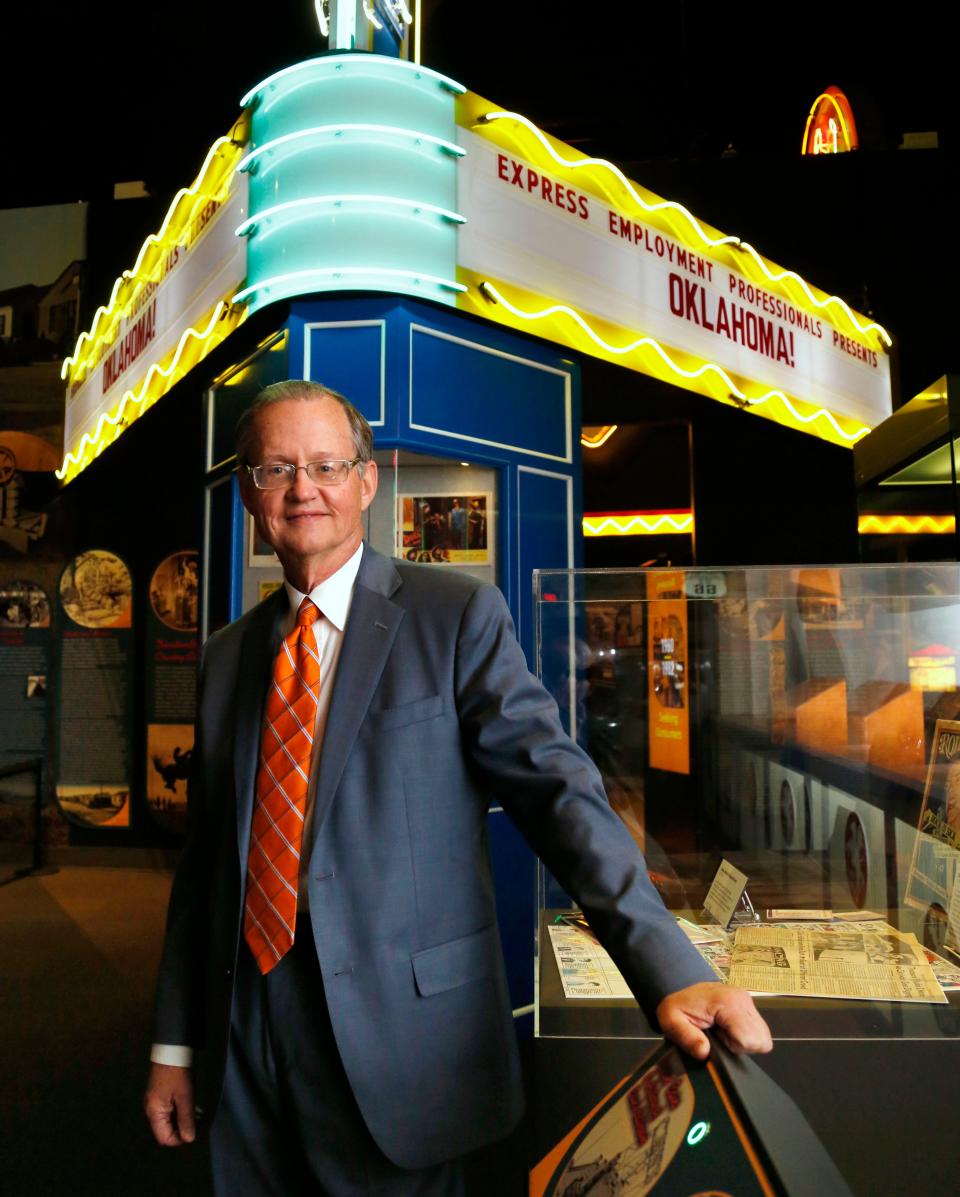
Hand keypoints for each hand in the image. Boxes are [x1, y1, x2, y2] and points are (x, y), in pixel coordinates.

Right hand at [144, 1062, 196, 1145]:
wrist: (171, 1050)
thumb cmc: (178, 1074)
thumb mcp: (186, 1097)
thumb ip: (186, 1119)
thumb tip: (189, 1139)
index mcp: (154, 1113)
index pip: (164, 1138)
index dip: (179, 1140)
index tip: (194, 1133)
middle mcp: (151, 1110)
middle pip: (165, 1130)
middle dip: (182, 1130)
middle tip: (198, 1124)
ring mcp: (154, 1102)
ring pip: (168, 1120)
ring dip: (182, 1121)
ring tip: (198, 1116)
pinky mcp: (159, 1095)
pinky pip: (168, 1110)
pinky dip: (179, 1112)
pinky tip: (192, 1108)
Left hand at [656, 982, 772, 1059]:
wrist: (682, 993)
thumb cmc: (678, 1007)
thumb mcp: (671, 1022)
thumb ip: (686, 1037)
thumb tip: (704, 1052)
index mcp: (727, 1001)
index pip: (750, 1039)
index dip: (733, 1046)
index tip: (717, 1038)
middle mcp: (743, 998)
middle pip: (760, 1039)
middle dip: (740, 1045)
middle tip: (720, 1036)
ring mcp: (748, 1000)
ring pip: (762, 1036)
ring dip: (744, 1040)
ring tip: (722, 1032)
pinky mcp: (750, 1005)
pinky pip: (758, 1031)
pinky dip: (745, 1035)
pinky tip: (728, 1028)